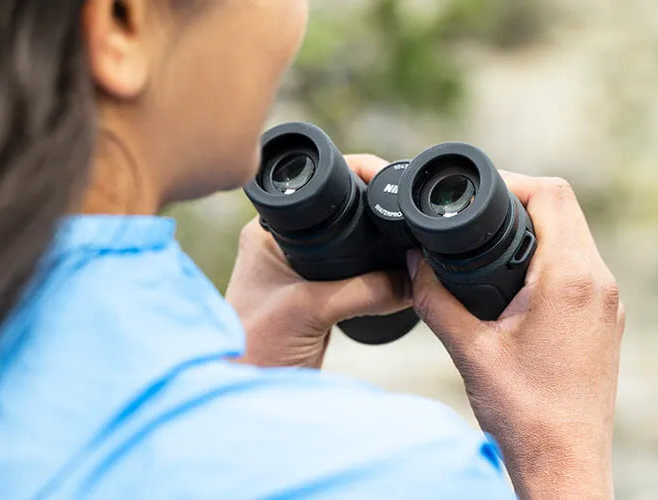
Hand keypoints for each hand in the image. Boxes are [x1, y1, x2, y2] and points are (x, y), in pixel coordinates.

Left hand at [226, 155, 411, 368]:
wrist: (246, 391)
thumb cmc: (253, 348)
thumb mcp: (310, 309)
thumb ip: (363, 290)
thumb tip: (411, 281)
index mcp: (270, 230)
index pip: (321, 188)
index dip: (358, 177)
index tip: (392, 183)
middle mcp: (285, 243)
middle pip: (341, 213)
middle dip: (376, 212)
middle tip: (410, 217)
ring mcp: (303, 270)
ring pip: (352, 245)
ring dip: (378, 247)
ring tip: (409, 246)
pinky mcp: (319, 296)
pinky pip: (356, 275)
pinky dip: (377, 275)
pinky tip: (397, 279)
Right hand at [407, 173, 624, 498]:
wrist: (566, 461)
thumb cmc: (524, 412)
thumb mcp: (469, 350)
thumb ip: (434, 298)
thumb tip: (411, 262)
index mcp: (571, 279)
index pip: (552, 195)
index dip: (512, 182)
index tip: (477, 196)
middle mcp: (599, 283)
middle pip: (564, 210)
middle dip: (519, 203)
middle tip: (476, 218)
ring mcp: (608, 303)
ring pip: (574, 238)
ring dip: (536, 231)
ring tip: (491, 246)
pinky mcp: (605, 320)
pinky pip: (581, 267)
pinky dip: (549, 258)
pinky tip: (515, 281)